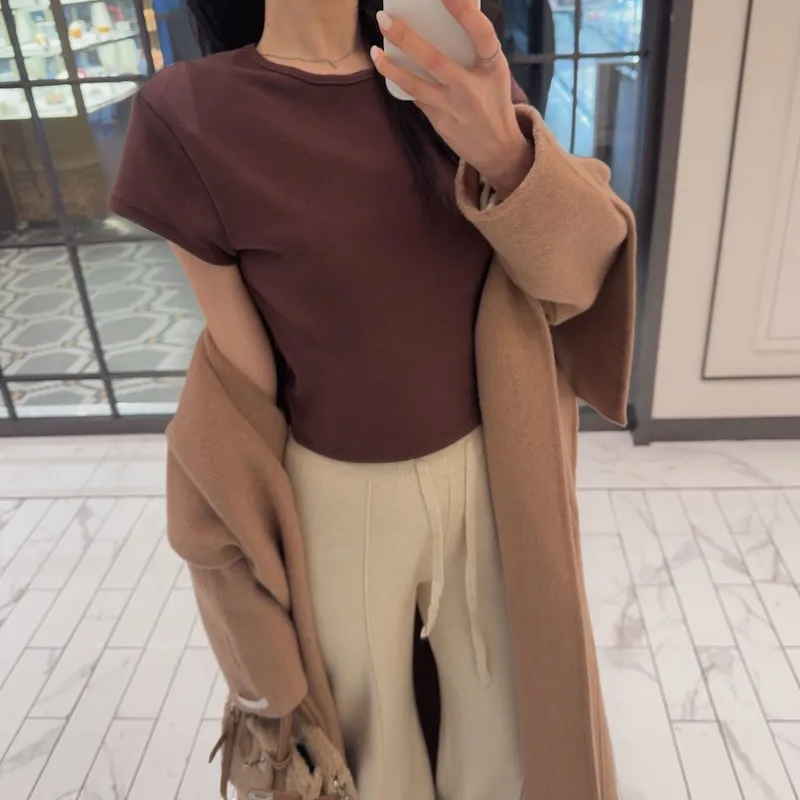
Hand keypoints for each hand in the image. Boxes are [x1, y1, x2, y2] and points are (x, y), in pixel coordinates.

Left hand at [371, 0, 533, 196]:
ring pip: (414, 85)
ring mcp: (452, 107)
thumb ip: (477, 46)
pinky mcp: (439, 121)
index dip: (463, 11)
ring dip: (391, 68)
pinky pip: (415, 97)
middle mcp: (471, 87)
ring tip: (374, 52)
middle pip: (434, 59)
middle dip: (406, 37)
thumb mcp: (494, 71)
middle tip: (384, 18)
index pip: (481, 33)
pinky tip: (388, 69)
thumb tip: (455, 11)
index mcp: (492, 67)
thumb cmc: (494, 100)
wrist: (497, 147)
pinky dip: (401, 82)